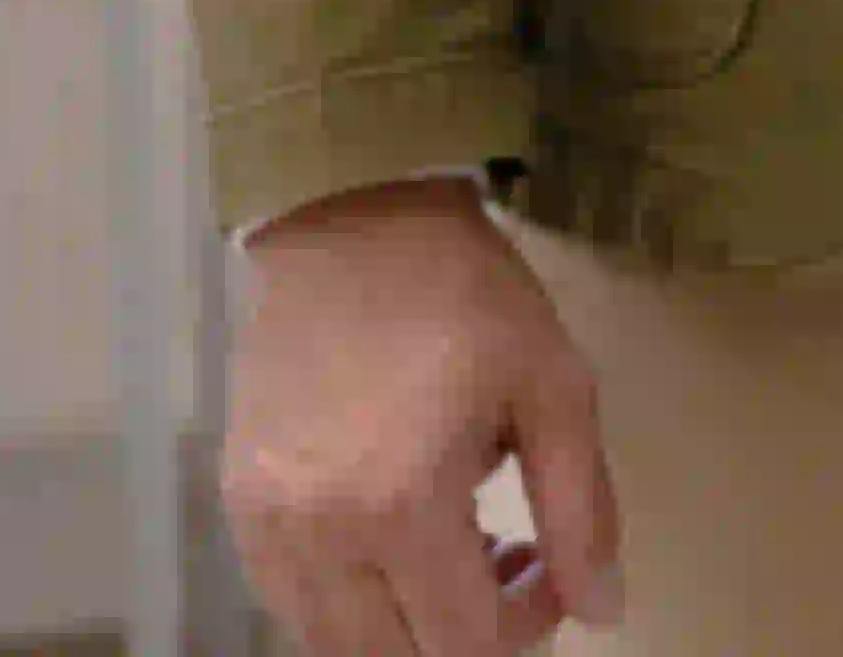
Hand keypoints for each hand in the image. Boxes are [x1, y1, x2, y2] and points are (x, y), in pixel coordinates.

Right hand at [224, 178, 625, 656]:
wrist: (355, 228)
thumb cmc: (468, 299)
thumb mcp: (557, 392)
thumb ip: (583, 513)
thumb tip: (603, 610)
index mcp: (399, 507)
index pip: (462, 642)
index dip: (526, 626)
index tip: (557, 569)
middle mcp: (316, 536)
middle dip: (468, 636)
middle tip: (516, 563)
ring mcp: (264, 526)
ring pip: (334, 642)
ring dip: (407, 626)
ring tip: (465, 548)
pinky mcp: (238, 505)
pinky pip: (291, 599)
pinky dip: (353, 599)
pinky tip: (403, 536)